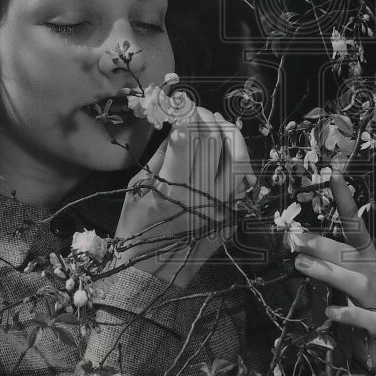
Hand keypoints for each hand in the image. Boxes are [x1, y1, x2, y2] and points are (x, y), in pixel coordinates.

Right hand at [113, 107, 254, 286]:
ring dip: (226, 134)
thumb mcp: (139, 187)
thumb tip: (179, 128)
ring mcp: (223, 206)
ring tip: (213, 122)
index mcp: (175, 188)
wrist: (151, 273)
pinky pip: (240, 180)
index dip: (186, 114)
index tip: (181, 103)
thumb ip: (163, 155)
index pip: (189, 138)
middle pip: (214, 144)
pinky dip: (235, 158)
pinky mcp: (231, 215)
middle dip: (204, 119)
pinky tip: (225, 146)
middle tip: (194, 110)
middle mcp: (205, 196)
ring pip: (236, 159)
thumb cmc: (136, 229)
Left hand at [292, 171, 375, 375]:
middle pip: (349, 254)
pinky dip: (348, 313)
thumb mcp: (347, 280)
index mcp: (367, 259)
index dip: (347, 201)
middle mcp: (374, 273)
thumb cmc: (364, 306)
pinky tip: (330, 310)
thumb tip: (298, 248)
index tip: (335, 176)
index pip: (356, 225)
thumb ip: (329, 264)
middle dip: (321, 245)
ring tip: (301, 266)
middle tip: (294, 239)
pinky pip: (365, 317)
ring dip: (328, 272)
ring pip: (355, 281)